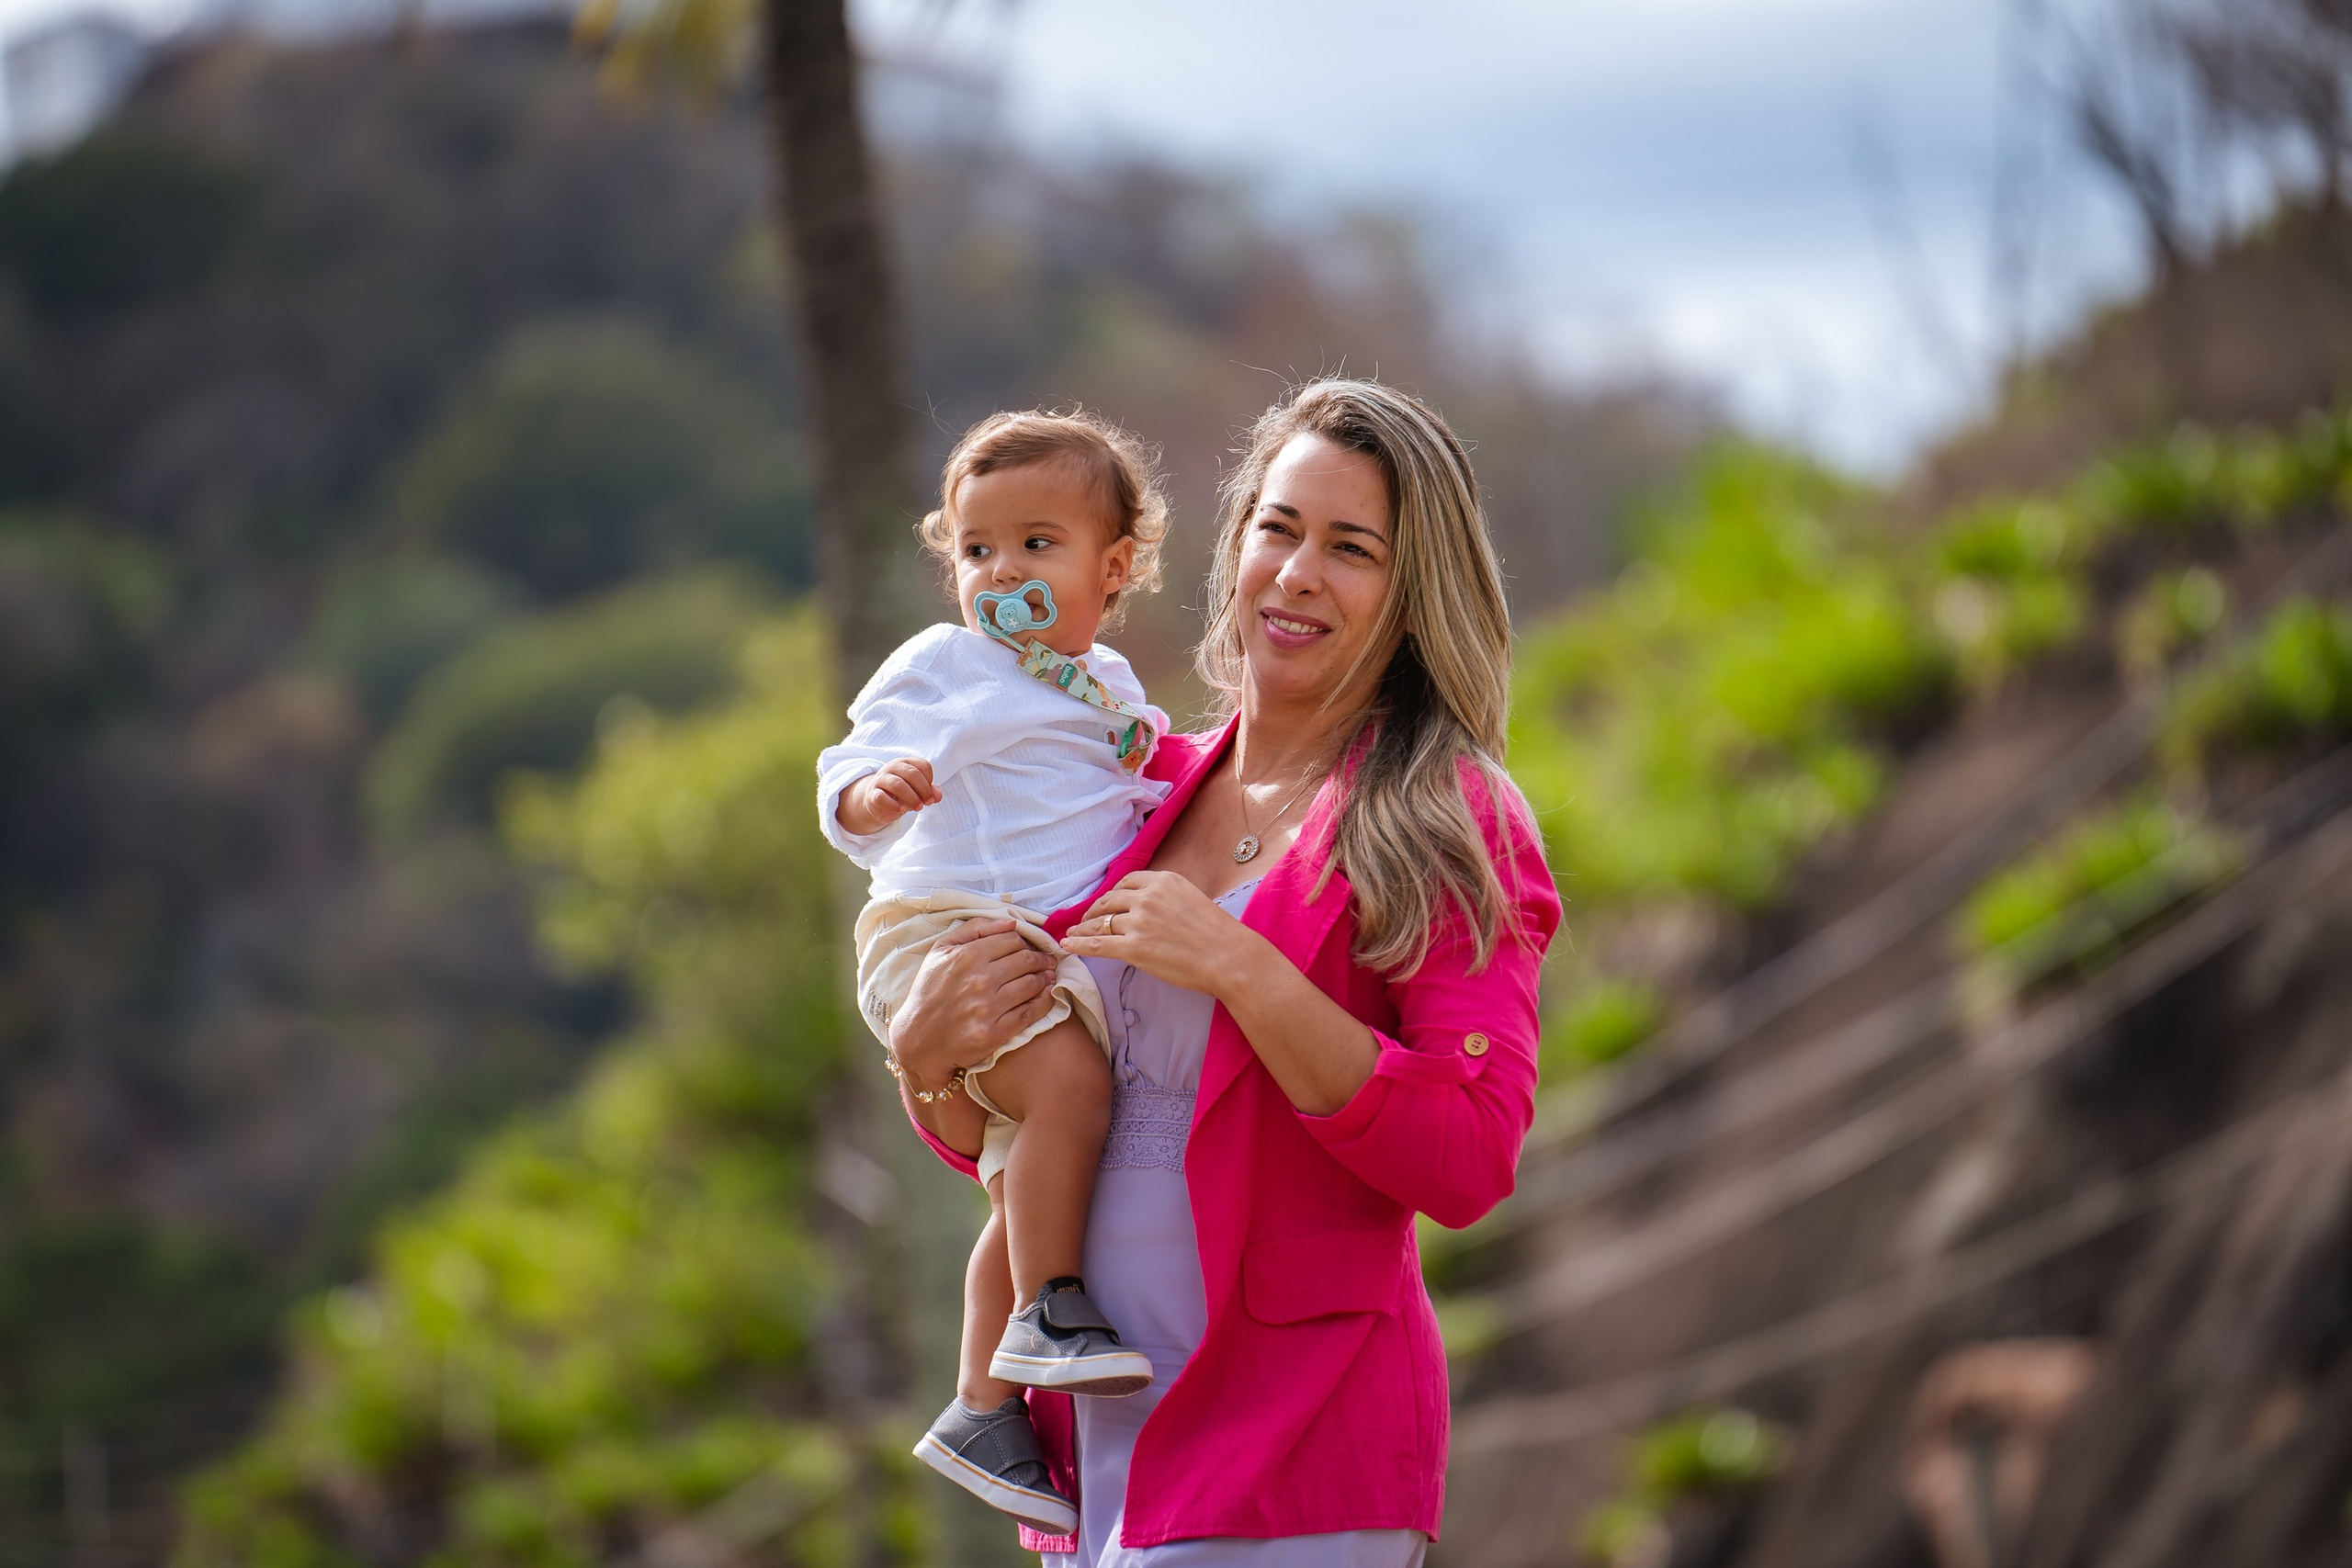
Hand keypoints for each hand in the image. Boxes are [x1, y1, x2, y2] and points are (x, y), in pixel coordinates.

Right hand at [836, 758, 939, 835]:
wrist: (878, 803)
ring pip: (897, 785)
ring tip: (918, 807)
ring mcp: (880, 780)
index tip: (930, 794)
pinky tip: (902, 810)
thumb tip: (938, 796)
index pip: (923, 765)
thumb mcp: (917, 791)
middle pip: (912, 773)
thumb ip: (929, 791)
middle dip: (923, 790)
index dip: (930, 780)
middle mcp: (892, 767)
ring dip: (912, 798)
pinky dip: (894, 805)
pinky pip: (881, 797)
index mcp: (905, 763)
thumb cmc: (902, 794)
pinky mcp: (872, 794)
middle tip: (928, 803)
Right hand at [889, 918, 1056, 1091]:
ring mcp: (987, 1008)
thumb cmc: (929, 991)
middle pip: (1026, 960)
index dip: (1026, 942)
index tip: (1031, 948)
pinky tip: (1046, 996)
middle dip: (1040, 959)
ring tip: (1047, 977)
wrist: (918, 1038)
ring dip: (1045, 979)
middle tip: (1047, 962)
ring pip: (1032, 984)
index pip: (1012, 940)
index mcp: (966, 957)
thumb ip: (974, 929)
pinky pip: (1030, 1013)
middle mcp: (979, 981)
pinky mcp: (994, 1033)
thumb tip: (1011, 923)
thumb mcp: (940, 951)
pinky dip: (1044, 1002)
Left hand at [1062, 871, 1266, 999]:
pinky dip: (1079, 943)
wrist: (1229, 957)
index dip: (1111, 895)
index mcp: (1163, 880)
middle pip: (1109, 900)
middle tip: (1086, 920)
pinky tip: (1067, 944)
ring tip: (1073, 933)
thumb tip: (1146, 907)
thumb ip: (1166, 897)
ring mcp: (1139, 921)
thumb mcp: (1192, 898)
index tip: (1105, 904)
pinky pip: (1098, 944)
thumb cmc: (1218, 934)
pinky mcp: (1134, 947)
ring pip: (1101, 922)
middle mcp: (1147, 896)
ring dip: (1084, 927)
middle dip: (1094, 911)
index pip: (1126, 883)